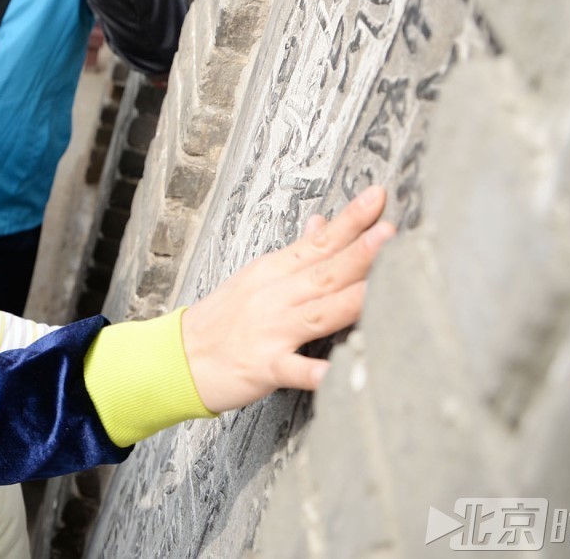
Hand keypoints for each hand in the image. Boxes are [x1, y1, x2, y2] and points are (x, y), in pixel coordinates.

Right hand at [182, 186, 394, 413]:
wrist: (178, 357)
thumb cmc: (221, 319)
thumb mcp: (255, 277)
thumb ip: (297, 254)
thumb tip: (324, 225)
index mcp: (273, 271)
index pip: (318, 241)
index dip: (350, 220)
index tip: (377, 198)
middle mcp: (273, 296)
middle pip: (324, 271)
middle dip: (360, 251)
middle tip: (391, 231)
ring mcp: (269, 330)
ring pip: (318, 312)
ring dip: (351, 296)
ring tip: (383, 284)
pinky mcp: (264, 366)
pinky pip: (295, 369)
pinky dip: (317, 371)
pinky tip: (339, 371)